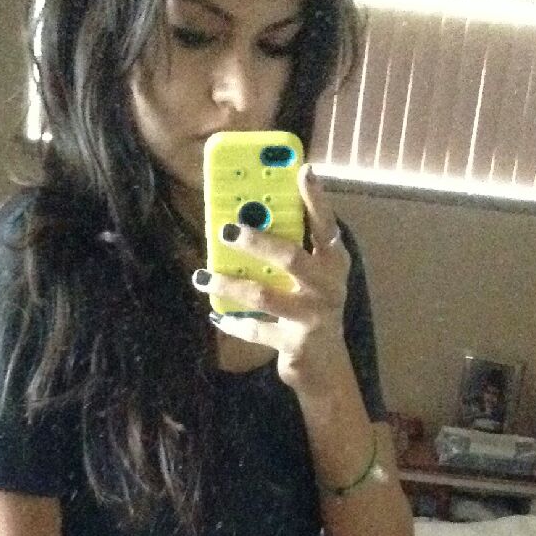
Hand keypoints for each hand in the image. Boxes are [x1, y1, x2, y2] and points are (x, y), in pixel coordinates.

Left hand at [191, 162, 349, 396]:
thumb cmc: (312, 307)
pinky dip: (234, 324)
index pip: (326, 225)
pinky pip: (256, 331)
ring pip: (264, 296)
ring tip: (202, 277)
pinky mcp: (294, 345)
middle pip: (290, 257)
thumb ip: (291, 248)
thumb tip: (250, 216)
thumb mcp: (311, 276)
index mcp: (333, 262)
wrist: (325, 365)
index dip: (316, 199)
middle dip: (257, 241)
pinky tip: (216, 316)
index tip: (303, 170)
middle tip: (227, 230)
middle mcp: (327, 287)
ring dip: (230, 285)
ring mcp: (312, 317)